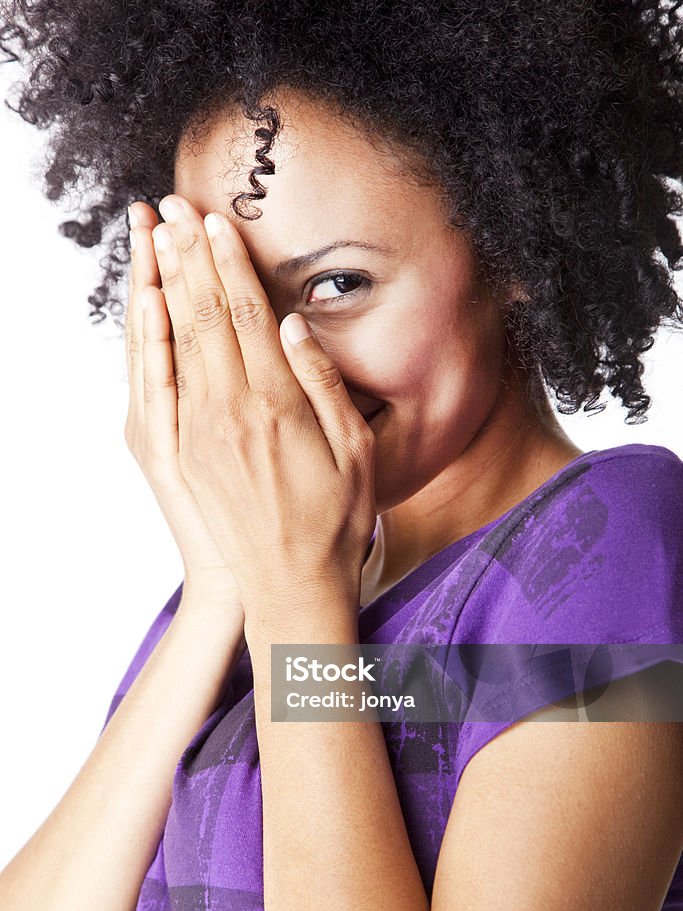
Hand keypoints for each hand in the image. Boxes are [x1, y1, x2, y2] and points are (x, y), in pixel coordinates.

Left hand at [148, 194, 376, 615]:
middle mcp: (229, 411)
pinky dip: (153, 337)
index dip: (228, 262)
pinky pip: (163, 381)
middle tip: (170, 207)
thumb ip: (324, 383)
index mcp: (277, 404)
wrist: (289, 587)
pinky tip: (148, 307)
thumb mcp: (355, 451)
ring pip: (176, 341)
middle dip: (186, 255)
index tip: (214, 219)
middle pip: (202, 315)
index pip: (246, 314)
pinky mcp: (182, 452)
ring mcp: (198, 432)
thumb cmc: (335, 521)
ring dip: (164, 283)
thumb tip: (295, 325)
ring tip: (152, 238)